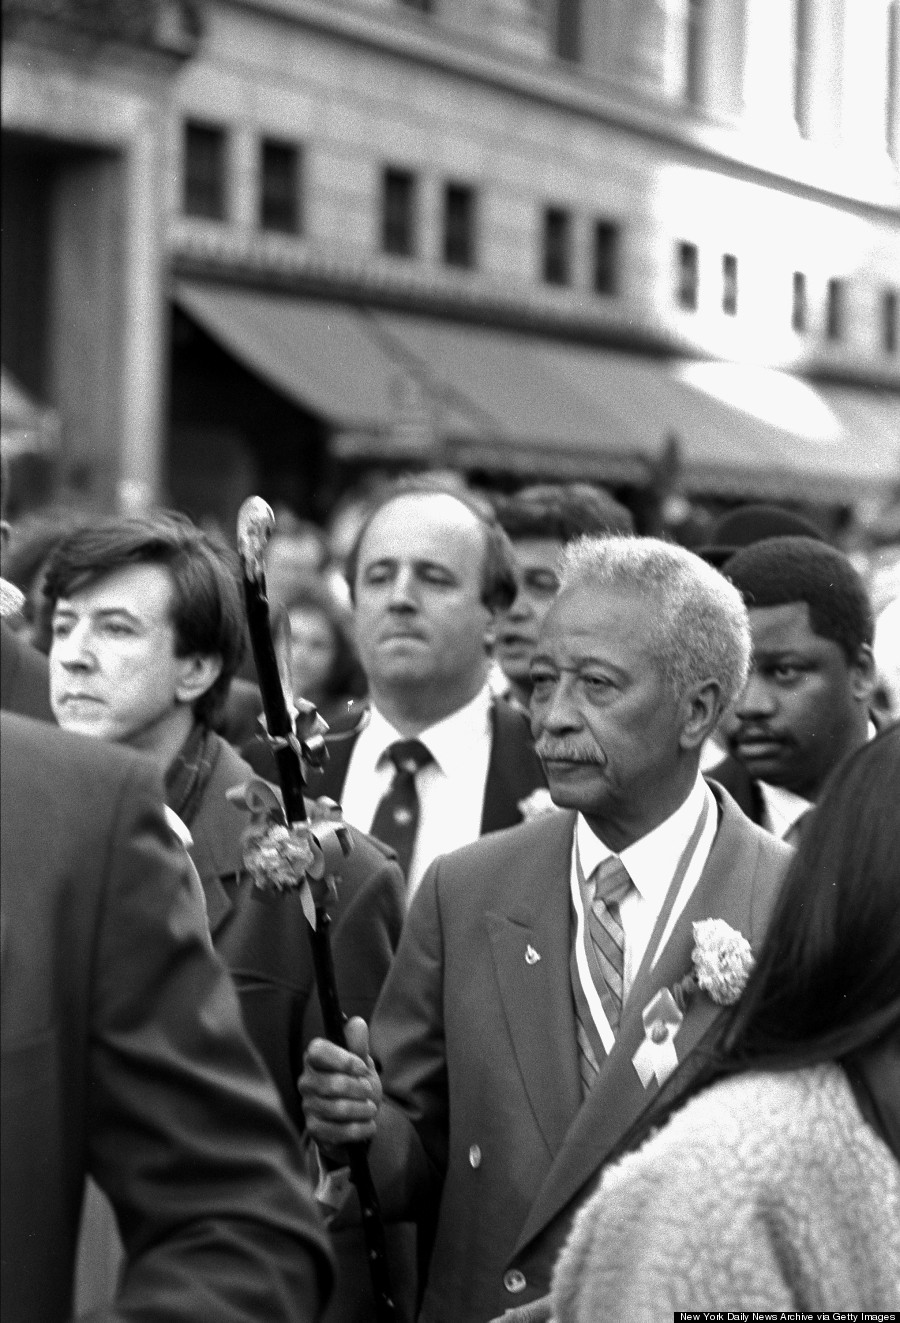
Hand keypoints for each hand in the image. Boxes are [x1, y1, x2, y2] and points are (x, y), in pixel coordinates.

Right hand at [298, 1017, 381, 1155]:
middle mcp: (307, 1082)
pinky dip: (360, 1128)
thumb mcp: (362, 1063)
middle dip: (358, 1088)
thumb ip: (358, 1044)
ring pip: (337, 1109)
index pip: (318, 1051)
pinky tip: (369, 1125)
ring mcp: (308, 1106)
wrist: (358, 1118)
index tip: (363, 1068)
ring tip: (371, 1108)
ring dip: (362, 1110)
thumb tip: (356, 1022)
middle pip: (331, 1084)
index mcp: (315, 1059)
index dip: (343, 1059)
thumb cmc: (357, 1084)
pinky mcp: (314, 1130)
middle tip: (369, 1090)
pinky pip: (338, 1131)